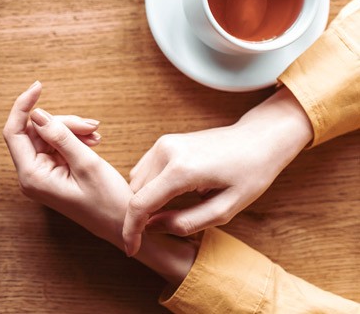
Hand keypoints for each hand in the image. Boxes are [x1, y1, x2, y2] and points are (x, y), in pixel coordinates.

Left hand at [3, 81, 131, 244]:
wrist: (123, 227)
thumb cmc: (108, 203)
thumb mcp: (86, 164)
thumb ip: (60, 136)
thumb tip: (37, 114)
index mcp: (32, 177)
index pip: (13, 132)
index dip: (23, 106)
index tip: (39, 86)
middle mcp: (31, 176)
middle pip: (35, 131)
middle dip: (63, 122)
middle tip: (92, 125)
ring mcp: (41, 174)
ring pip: (48, 135)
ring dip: (72, 130)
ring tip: (97, 135)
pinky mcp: (52, 173)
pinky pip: (57, 145)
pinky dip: (74, 139)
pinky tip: (93, 142)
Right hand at [122, 87, 312, 256]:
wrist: (258, 139)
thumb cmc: (250, 174)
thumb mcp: (226, 209)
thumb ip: (187, 222)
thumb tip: (153, 228)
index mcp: (181, 170)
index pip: (140, 204)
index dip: (131, 230)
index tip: (131, 250)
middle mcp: (166, 152)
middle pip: (136, 194)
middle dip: (143, 215)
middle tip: (164, 229)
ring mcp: (163, 144)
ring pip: (137, 182)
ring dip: (146, 200)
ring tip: (173, 210)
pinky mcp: (164, 142)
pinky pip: (144, 170)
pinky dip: (150, 187)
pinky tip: (172, 194)